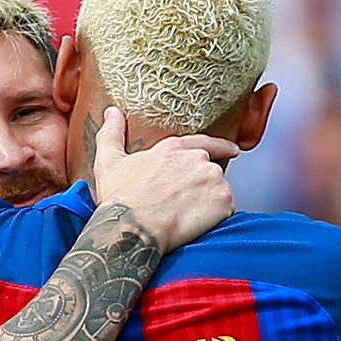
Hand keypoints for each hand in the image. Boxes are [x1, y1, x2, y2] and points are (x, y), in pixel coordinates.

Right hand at [92, 107, 237, 252]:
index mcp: (174, 148)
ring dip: (209, 203)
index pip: (205, 142)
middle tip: (183, 204)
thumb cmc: (119, 197)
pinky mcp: (223, 202)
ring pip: (219, 192)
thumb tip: (111, 112)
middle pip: (210, 172)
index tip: (232, 150)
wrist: (132, 227)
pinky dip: (216, 219)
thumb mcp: (108, 161)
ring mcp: (213, 179)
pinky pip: (226, 211)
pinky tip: (194, 225)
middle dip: (201, 187)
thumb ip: (112, 133)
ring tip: (185, 216)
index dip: (220, 146)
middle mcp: (198, 159)